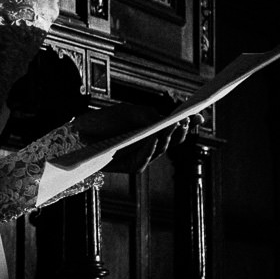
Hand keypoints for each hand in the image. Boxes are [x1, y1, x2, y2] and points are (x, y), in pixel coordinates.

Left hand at [73, 105, 200, 174]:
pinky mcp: (129, 166)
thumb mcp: (127, 112)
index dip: (188, 124)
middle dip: (179, 132)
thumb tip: (167, 120)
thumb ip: (147, 115)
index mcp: (152, 130)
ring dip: (166, 139)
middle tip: (185, 121)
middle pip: (172, 141)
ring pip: (160, 151)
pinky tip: (152, 139)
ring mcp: (140, 156)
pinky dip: (149, 150)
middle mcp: (149, 144)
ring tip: (169, 128)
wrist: (80, 131)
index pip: (174, 129)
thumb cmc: (104, 121)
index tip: (200, 116)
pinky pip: (143, 160)